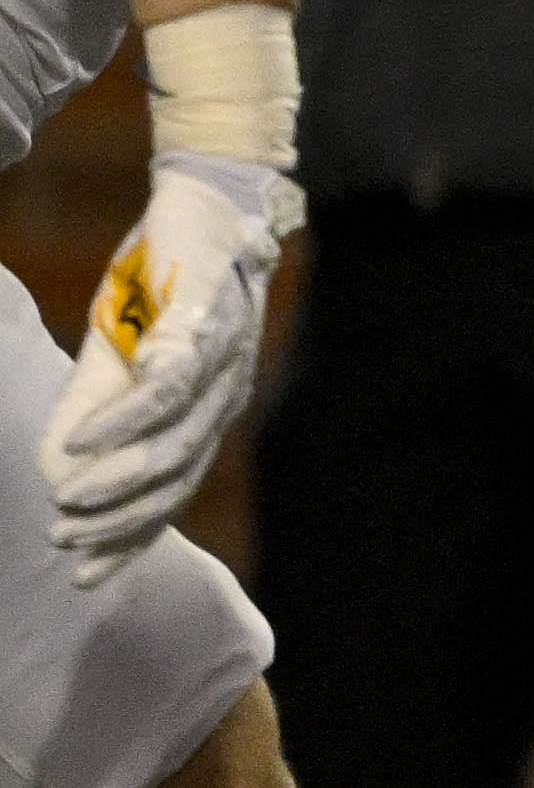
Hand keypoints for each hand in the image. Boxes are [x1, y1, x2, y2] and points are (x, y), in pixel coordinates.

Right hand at [43, 154, 292, 572]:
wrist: (203, 209)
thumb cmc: (161, 287)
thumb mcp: (119, 354)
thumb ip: (96, 408)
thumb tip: (58, 467)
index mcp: (205, 413)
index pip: (174, 491)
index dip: (132, 537)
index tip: (87, 578)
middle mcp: (221, 399)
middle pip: (177, 478)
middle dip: (120, 520)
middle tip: (66, 542)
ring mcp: (217, 366)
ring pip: (175, 441)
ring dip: (118, 479)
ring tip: (68, 504)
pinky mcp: (200, 328)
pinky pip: (165, 387)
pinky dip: (120, 420)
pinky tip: (80, 445)